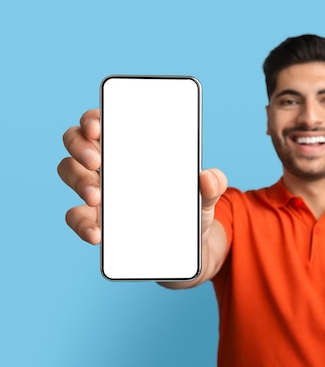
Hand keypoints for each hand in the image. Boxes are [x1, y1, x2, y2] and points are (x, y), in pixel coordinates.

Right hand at [58, 109, 228, 245]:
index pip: (104, 121)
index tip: (99, 125)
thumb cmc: (191, 208)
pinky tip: (97, 232)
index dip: (95, 118)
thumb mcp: (206, 194)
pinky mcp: (94, 221)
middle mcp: (108, 164)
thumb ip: (213, 184)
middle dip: (80, 145)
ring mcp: (97, 192)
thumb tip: (207, 177)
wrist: (191, 248)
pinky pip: (76, 217)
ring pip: (69, 173)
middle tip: (97, 160)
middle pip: (76, 141)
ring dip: (78, 181)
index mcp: (132, 146)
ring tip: (96, 196)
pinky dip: (82, 224)